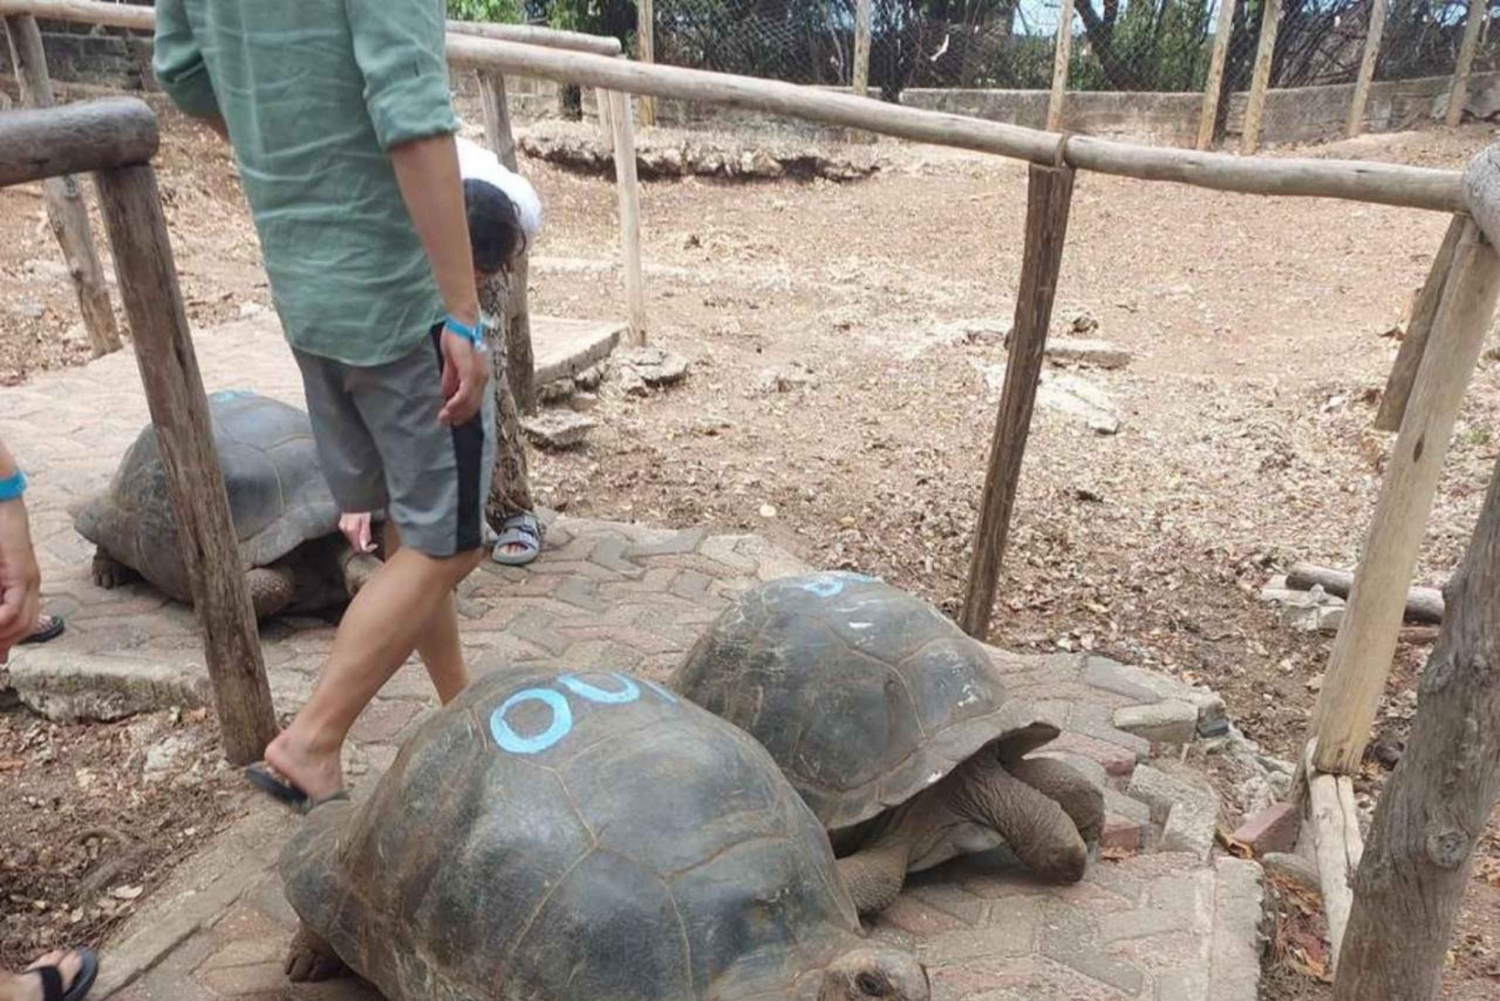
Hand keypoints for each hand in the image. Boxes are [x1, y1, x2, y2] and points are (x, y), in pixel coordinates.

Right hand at [0, 498, 40, 663]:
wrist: (3, 509)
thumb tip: (0, 618)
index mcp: (25, 587)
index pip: (24, 623)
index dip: (8, 642)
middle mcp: (32, 586)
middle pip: (25, 626)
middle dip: (5, 642)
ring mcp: (29, 579)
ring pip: (23, 621)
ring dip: (3, 634)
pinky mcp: (21, 572)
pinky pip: (15, 605)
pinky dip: (2, 618)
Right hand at [339, 511, 375, 553]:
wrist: (354, 498)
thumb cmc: (361, 507)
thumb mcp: (366, 520)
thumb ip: (365, 533)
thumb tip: (364, 544)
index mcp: (351, 529)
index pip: (358, 547)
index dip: (367, 549)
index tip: (374, 545)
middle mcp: (345, 530)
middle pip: (355, 543)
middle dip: (364, 542)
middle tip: (370, 534)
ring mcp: (342, 527)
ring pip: (353, 539)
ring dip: (360, 537)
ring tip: (365, 528)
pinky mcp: (342, 525)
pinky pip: (350, 533)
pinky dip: (356, 533)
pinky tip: (360, 526)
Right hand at [438, 328, 488, 426]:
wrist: (461, 323)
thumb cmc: (458, 339)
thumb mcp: (452, 364)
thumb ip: (451, 379)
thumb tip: (446, 394)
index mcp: (479, 377)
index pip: (473, 401)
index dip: (462, 412)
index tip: (450, 419)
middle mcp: (482, 378)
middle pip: (473, 405)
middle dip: (458, 416)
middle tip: (444, 422)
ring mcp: (478, 375)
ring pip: (470, 401)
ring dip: (456, 412)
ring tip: (443, 418)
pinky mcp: (471, 371)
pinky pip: (465, 392)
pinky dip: (457, 402)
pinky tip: (448, 407)